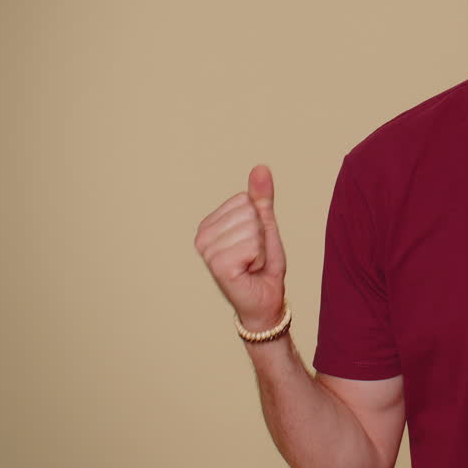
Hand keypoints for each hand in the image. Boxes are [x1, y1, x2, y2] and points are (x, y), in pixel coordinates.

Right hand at [194, 164, 287, 330]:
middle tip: (254, 256)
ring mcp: (208, 252)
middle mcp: (202, 237)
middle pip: (249, 212)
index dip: (259, 222)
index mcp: (209, 224)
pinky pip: (253, 246)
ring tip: (252, 264)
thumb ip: (261, 198)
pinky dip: (260, 259)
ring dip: (261, 249)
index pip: (245, 200)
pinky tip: (250, 271)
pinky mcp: (219, 266)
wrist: (265, 300)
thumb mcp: (264, 226)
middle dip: (261, 236)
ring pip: (252, 229)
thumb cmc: (263, 266)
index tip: (253, 243)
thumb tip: (261, 167)